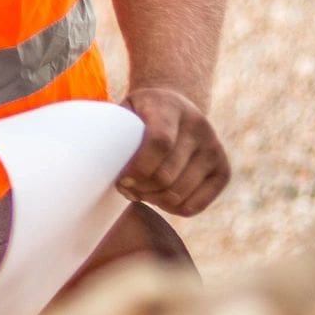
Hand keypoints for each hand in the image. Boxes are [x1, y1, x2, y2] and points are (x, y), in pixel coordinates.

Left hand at [119, 87, 231, 215]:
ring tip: (139, 192)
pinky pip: (195, 205)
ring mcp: (214, 148)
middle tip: (126, 188)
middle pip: (167, 174)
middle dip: (141, 188)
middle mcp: (199, 127)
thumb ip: (113, 132)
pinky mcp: (223, 170)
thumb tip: (91, 161)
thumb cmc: (140, 114)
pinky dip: (172, 209)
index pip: (159, 142)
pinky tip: (159, 197)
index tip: (121, 181)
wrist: (176, 106)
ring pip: (180, 193)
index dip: (138, 168)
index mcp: (170, 108)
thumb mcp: (125, 111)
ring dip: (154, 200)